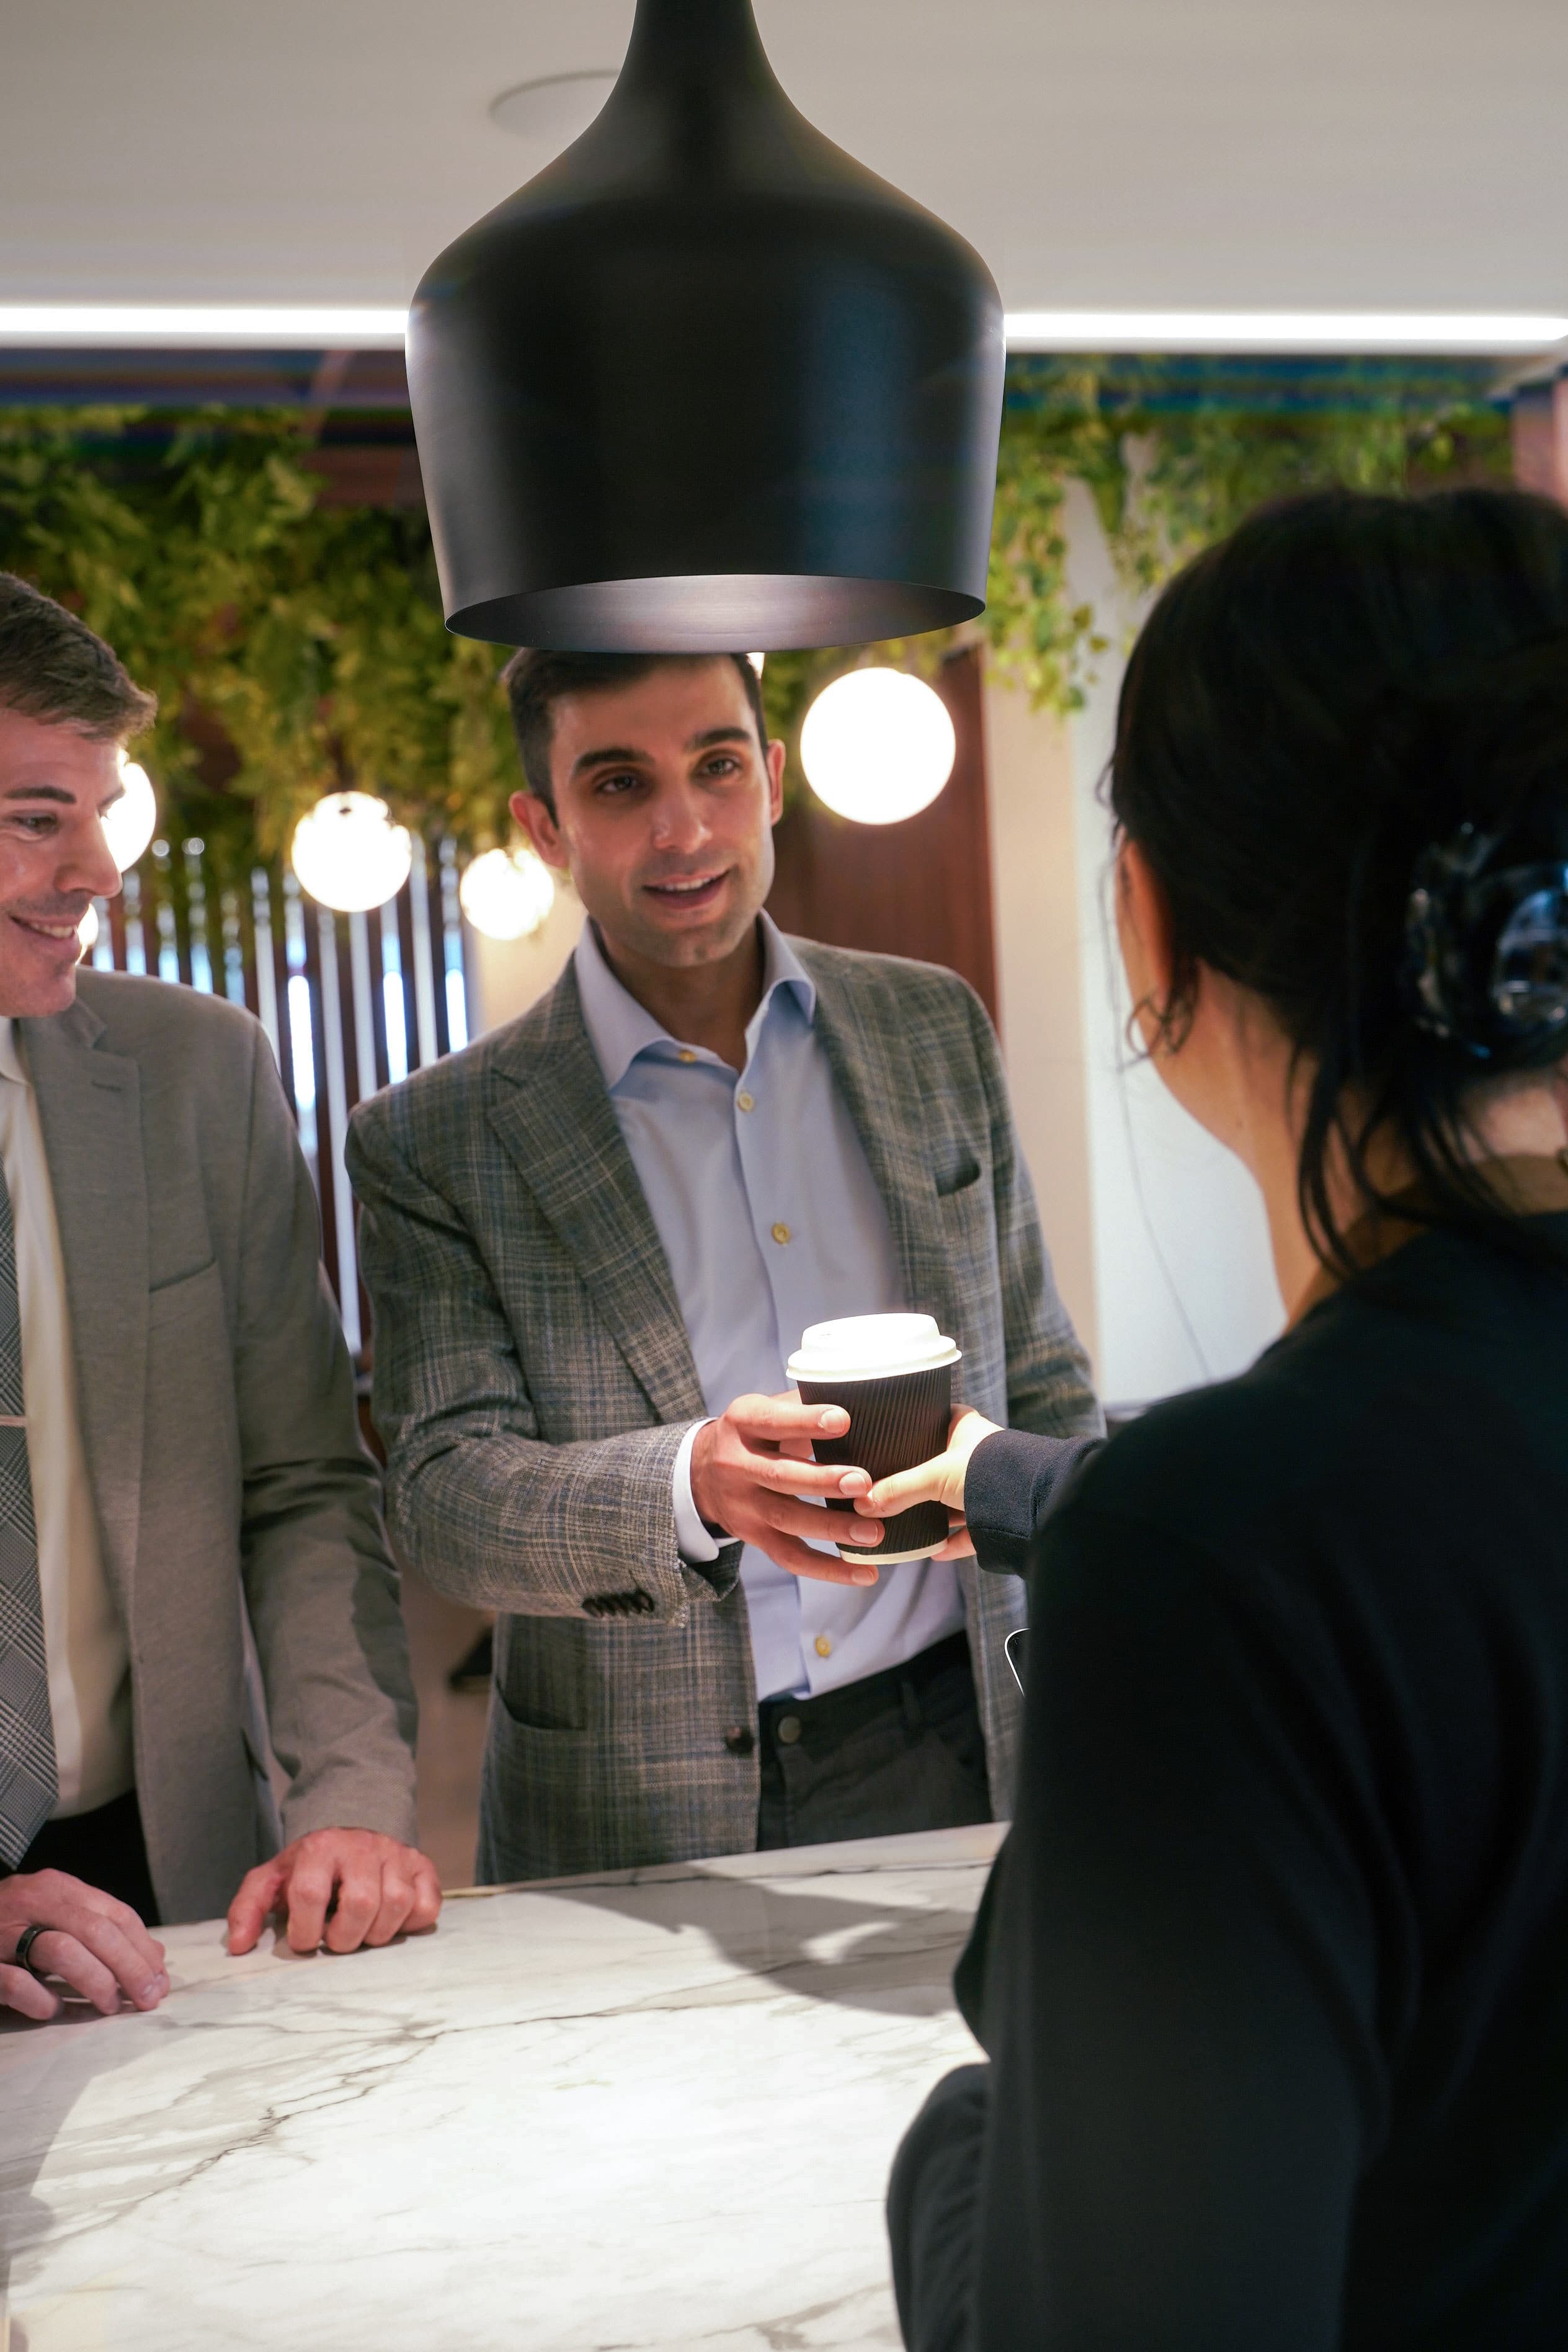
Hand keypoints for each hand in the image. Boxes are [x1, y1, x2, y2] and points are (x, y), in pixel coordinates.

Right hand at [0, 1868, 168, 2021]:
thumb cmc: (8, 1927)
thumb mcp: (54, 1917)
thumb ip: (99, 1931)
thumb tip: (156, 1958)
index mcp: (56, 1887)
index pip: (114, 1913)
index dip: (143, 1948)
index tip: (161, 1981)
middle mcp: (31, 1902)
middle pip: (95, 1930)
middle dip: (130, 1967)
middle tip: (147, 2000)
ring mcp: (1, 1933)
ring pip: (60, 1950)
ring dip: (94, 1981)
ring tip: (109, 2007)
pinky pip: (15, 1983)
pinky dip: (41, 1999)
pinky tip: (54, 2009)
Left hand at [227, 1828, 441, 1957]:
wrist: (351, 1825)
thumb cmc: (310, 1864)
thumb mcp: (273, 1878)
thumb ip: (248, 1908)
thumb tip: (239, 1948)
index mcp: (319, 1848)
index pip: (310, 1894)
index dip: (305, 1931)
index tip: (305, 1939)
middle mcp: (361, 1846)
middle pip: (360, 1902)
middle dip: (345, 1937)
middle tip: (337, 1938)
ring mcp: (396, 1854)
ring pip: (397, 1904)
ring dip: (377, 1933)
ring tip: (362, 1931)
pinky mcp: (422, 1865)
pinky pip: (428, 1904)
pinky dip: (412, 1923)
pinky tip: (392, 1922)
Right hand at [690, 1391, 885, 1585]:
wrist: (701, 1473)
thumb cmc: (756, 1432)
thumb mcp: (766, 1408)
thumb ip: (803, 1405)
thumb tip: (864, 1398)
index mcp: (742, 1422)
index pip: (773, 1421)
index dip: (806, 1422)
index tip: (844, 1420)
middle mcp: (736, 1465)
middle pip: (780, 1476)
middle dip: (823, 1482)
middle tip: (864, 1483)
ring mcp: (743, 1506)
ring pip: (787, 1520)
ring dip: (832, 1528)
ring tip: (874, 1532)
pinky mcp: (754, 1537)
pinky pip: (791, 1557)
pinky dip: (829, 1569)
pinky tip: (865, 1573)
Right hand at [851, 1407, 1001, 1559]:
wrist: (1033, 1504)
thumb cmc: (988, 1471)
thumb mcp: (934, 1475)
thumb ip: (898, 1489)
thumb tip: (862, 1502)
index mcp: (964, 1428)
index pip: (936, 1417)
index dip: (915, 1424)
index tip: (890, 1435)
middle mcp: (977, 1454)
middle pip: (939, 1463)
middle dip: (917, 1476)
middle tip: (886, 1484)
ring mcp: (987, 1487)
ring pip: (953, 1499)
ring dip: (933, 1512)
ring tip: (901, 1519)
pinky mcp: (995, 1519)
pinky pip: (968, 1532)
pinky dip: (950, 1542)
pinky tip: (931, 1550)